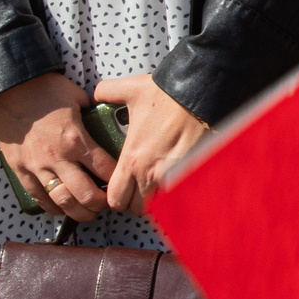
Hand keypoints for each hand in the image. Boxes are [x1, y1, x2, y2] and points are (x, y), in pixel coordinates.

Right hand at [0, 73, 113, 223]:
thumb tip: (105, 116)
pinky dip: (52, 207)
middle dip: (100, 204)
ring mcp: (37, 167)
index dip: (117, 179)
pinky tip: (63, 209)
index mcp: (76, 139)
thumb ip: (92, 111)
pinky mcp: (20, 171)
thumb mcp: (76, 97)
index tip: (122, 181)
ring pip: (62, 201)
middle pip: (85, 193)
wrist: (6, 91)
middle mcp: (58, 158)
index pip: (105, 169)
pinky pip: (38, 197)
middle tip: (107, 204)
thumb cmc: (42, 90)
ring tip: (88, 213)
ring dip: (79, 212)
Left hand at [93, 74, 208, 213]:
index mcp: (132, 159)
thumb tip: (97, 94)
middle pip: (136, 208)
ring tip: (156, 185)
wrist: (201, 94)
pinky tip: (174, 178)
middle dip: (135, 202)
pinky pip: (180, 194)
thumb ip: (108, 92)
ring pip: (159, 205)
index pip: (115, 198)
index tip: (120, 188)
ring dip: (155, 199)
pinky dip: (175, 192)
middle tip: (136, 189)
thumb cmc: (168, 94)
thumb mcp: (131, 89)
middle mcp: (150, 173)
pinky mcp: (192, 172)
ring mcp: (173, 176)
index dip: (115, 196)